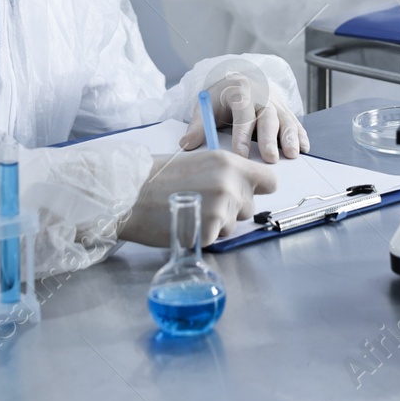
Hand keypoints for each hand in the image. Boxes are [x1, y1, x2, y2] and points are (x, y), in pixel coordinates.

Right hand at [121, 150, 278, 245]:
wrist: (129, 193)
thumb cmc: (159, 176)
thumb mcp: (200, 161)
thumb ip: (227, 172)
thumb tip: (244, 186)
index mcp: (230, 164)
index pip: (270, 181)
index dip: (258, 189)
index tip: (245, 192)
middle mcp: (231, 185)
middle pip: (249, 207)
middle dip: (231, 209)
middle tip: (202, 203)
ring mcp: (221, 210)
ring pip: (232, 226)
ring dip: (216, 224)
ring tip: (189, 212)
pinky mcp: (208, 233)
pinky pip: (214, 239)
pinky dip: (200, 236)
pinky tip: (183, 224)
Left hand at [178, 62, 309, 161]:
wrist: (242, 79)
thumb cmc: (223, 96)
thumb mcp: (207, 104)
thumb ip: (198, 124)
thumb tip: (186, 145)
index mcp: (241, 92)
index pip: (242, 114)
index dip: (241, 135)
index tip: (239, 155)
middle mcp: (262, 96)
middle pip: (268, 117)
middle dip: (269, 139)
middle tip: (270, 158)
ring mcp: (277, 103)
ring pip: (286, 120)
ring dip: (290, 137)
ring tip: (293, 154)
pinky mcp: (286, 110)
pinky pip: (296, 122)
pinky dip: (301, 135)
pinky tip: (304, 148)